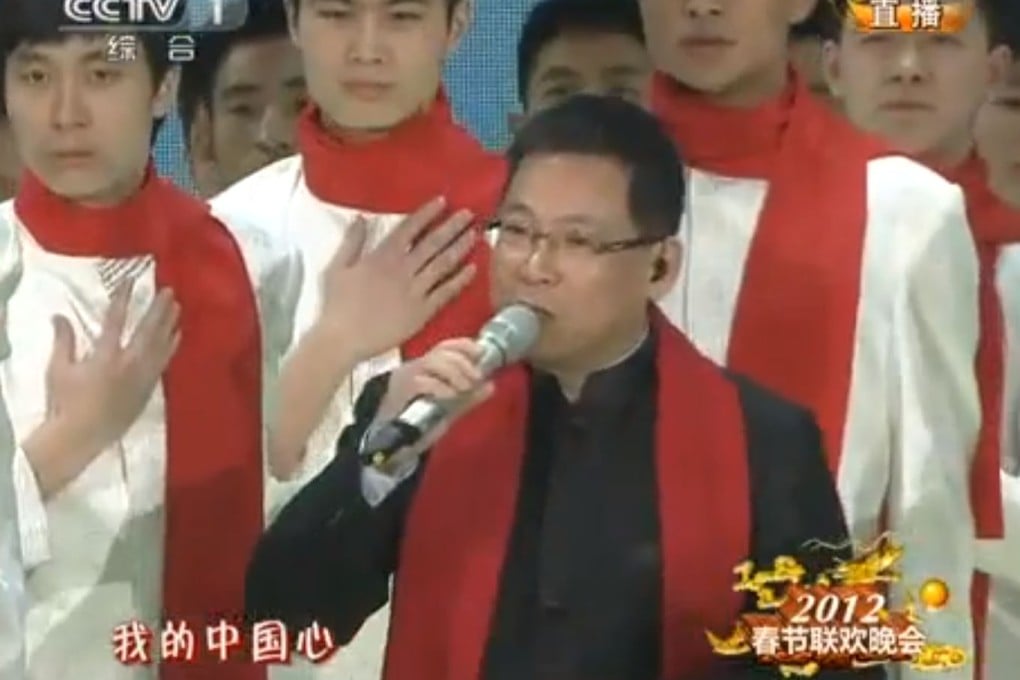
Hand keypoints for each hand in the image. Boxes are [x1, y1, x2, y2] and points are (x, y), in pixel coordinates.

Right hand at [45, 280, 180, 456]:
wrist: (83, 436)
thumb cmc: (66, 403)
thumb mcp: (59, 369)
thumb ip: (64, 341)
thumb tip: (59, 315)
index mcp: (105, 356)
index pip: (116, 320)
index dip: (123, 298)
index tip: (131, 280)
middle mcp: (129, 364)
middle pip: (148, 331)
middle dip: (159, 309)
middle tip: (169, 291)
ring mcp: (143, 377)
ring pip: (162, 345)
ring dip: (170, 324)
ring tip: (178, 308)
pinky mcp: (149, 389)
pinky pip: (164, 362)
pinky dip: (171, 347)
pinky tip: (177, 336)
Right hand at [318, 197, 477, 361]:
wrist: (344, 340)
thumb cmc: (337, 305)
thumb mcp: (337, 268)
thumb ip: (352, 242)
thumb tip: (360, 218)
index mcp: (382, 257)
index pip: (409, 228)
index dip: (427, 213)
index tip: (442, 201)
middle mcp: (402, 270)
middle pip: (433, 243)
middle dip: (452, 226)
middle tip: (469, 214)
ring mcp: (415, 291)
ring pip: (443, 264)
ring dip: (460, 247)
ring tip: (475, 235)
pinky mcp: (422, 312)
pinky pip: (446, 292)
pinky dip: (460, 280)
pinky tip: (473, 269)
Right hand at [374, 338, 494, 446]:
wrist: (392, 444)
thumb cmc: (418, 422)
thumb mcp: (449, 407)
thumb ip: (468, 397)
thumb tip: (491, 386)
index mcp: (426, 367)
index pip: (444, 346)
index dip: (464, 345)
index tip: (480, 352)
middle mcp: (414, 368)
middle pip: (440, 352)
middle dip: (463, 362)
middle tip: (476, 378)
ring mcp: (405, 379)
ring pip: (431, 362)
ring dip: (454, 372)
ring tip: (464, 388)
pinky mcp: (400, 393)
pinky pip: (420, 382)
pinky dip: (439, 387)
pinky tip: (450, 396)